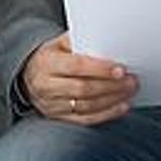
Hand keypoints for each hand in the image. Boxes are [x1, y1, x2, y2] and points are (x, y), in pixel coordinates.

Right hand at [20, 33, 138, 124]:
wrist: (29, 76)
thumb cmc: (51, 57)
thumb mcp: (59, 43)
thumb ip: (78, 41)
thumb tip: (106, 41)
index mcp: (46, 63)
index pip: (76, 66)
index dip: (100, 69)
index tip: (121, 69)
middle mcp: (45, 86)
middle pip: (83, 89)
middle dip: (111, 86)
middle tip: (131, 81)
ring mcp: (51, 105)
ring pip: (86, 106)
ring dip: (112, 100)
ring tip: (129, 91)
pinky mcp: (58, 118)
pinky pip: (86, 120)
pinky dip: (106, 114)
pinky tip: (121, 106)